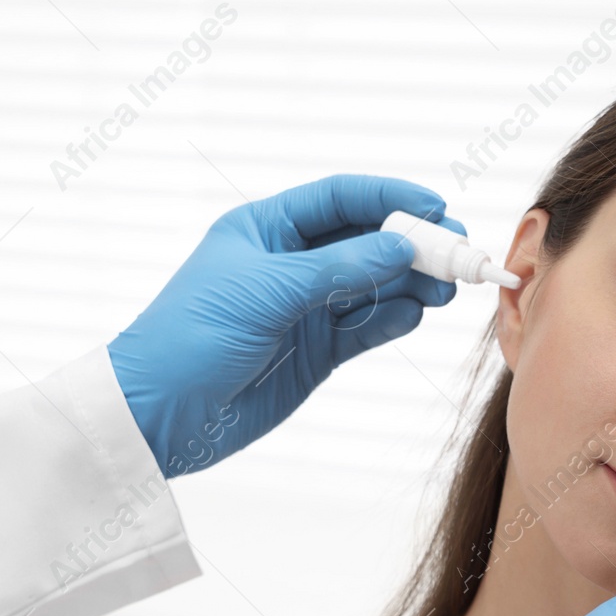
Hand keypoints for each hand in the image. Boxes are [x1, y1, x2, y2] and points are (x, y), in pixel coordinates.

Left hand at [108, 174, 467, 475]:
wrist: (159, 416)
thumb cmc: (189, 338)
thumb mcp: (266, 292)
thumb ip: (339, 269)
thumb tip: (400, 247)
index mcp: (266, 229)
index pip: (341, 199)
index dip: (390, 199)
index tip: (436, 209)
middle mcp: (290, 264)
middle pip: (367, 241)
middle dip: (413, 244)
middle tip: (457, 253)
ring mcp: (305, 310)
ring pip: (374, 286)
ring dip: (412, 284)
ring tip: (446, 289)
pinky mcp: (315, 352)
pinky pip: (366, 328)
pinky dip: (394, 319)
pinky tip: (416, 314)